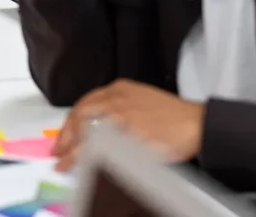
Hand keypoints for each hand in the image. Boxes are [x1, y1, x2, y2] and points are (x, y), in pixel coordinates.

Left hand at [53, 79, 204, 170]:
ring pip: (88, 132)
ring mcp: (122, 116)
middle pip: (80, 115)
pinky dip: (88, 157)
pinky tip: (83, 166)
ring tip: (64, 163)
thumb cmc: (172, 115)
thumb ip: (117, 110)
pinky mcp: (129, 133)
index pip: (85, 103)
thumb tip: (96, 129)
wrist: (196, 122)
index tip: (64, 136)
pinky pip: (102, 146)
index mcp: (119, 89)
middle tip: (58, 151)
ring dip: (73, 149)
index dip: (71, 122)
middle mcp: (116, 99)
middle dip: (66, 136)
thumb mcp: (140, 102)